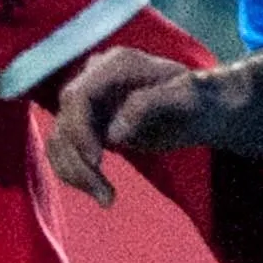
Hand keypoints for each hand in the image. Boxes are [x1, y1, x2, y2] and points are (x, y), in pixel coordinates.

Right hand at [46, 48, 236, 206]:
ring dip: (76, 174)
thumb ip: (149, 105)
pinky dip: (76, 174)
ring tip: (106, 198)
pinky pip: (66, 151)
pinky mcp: (86, 124)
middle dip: (78, 161)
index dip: (80, 130)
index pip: (78, 96)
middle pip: (65, 121)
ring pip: (60, 140)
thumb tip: (112, 133)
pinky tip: (100, 190)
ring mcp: (88, 103)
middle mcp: (94, 79)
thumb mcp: (186, 98)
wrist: (202, 109)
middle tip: (105, 194)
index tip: (96, 162)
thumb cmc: (200, 100)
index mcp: (116, 65)